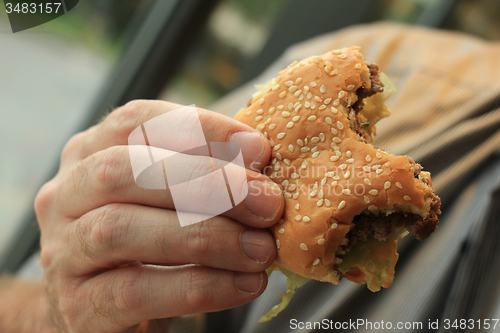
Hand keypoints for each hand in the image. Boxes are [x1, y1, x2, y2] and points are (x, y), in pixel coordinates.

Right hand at [35, 100, 283, 332]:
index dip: (200, 129)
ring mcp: (63, 251)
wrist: (103, 303)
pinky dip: (197, 286)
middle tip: (267, 203)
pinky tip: (241, 285)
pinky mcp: (75, 305)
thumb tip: (259, 159)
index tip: (258, 148)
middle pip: (124, 171)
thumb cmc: (147, 237)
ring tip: (259, 250)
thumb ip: (201, 173)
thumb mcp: (166, 195)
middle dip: (207, 183)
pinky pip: (133, 293)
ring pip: (122, 230)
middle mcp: (66, 195)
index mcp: (90, 154)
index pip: (136, 122)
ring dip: (205, 237)